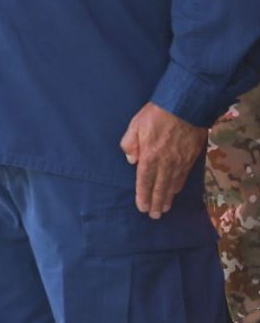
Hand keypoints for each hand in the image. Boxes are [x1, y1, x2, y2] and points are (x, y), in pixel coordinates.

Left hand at [121, 102, 209, 218]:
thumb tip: (132, 160)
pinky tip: (176, 191)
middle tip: (154, 216)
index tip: (142, 207)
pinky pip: (184, 177)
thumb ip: (130, 144)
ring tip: (164, 209)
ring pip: (173, 185)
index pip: (144, 181)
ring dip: (168, 198)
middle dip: (156, 203)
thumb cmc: (156, 115)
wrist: (186, 107)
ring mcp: (180, 162)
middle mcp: (166, 163)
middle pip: (160, 188)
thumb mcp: (135, 125)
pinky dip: (179, 186)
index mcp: (149, 156)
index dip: (143, 196)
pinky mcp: (191, 158)